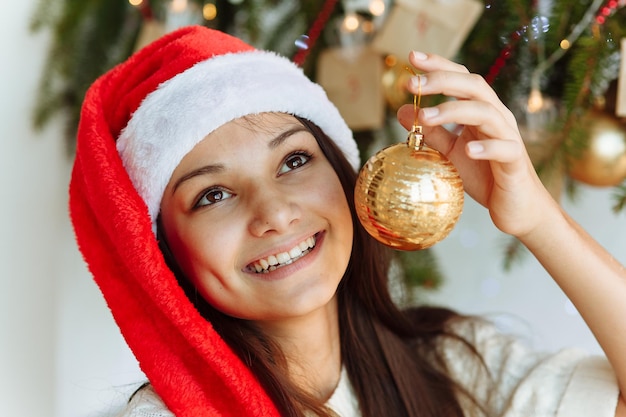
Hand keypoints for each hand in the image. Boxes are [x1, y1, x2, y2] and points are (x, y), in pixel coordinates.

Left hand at [397, 51, 556, 237]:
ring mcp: (508, 137)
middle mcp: (497, 117)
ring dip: (454, 111)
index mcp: (480, 111)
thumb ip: (431, 132)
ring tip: (426, 117)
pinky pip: (504, 149)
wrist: (516, 208)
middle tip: (411, 83)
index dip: (439, 65)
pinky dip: (487, 147)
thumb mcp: (450, 152)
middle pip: (474, 86)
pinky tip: (468, 150)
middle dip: (441, 80)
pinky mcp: (515, 162)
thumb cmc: (484, 175)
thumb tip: (403, 110)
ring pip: (486, 112)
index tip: (411, 58)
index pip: (461, 79)